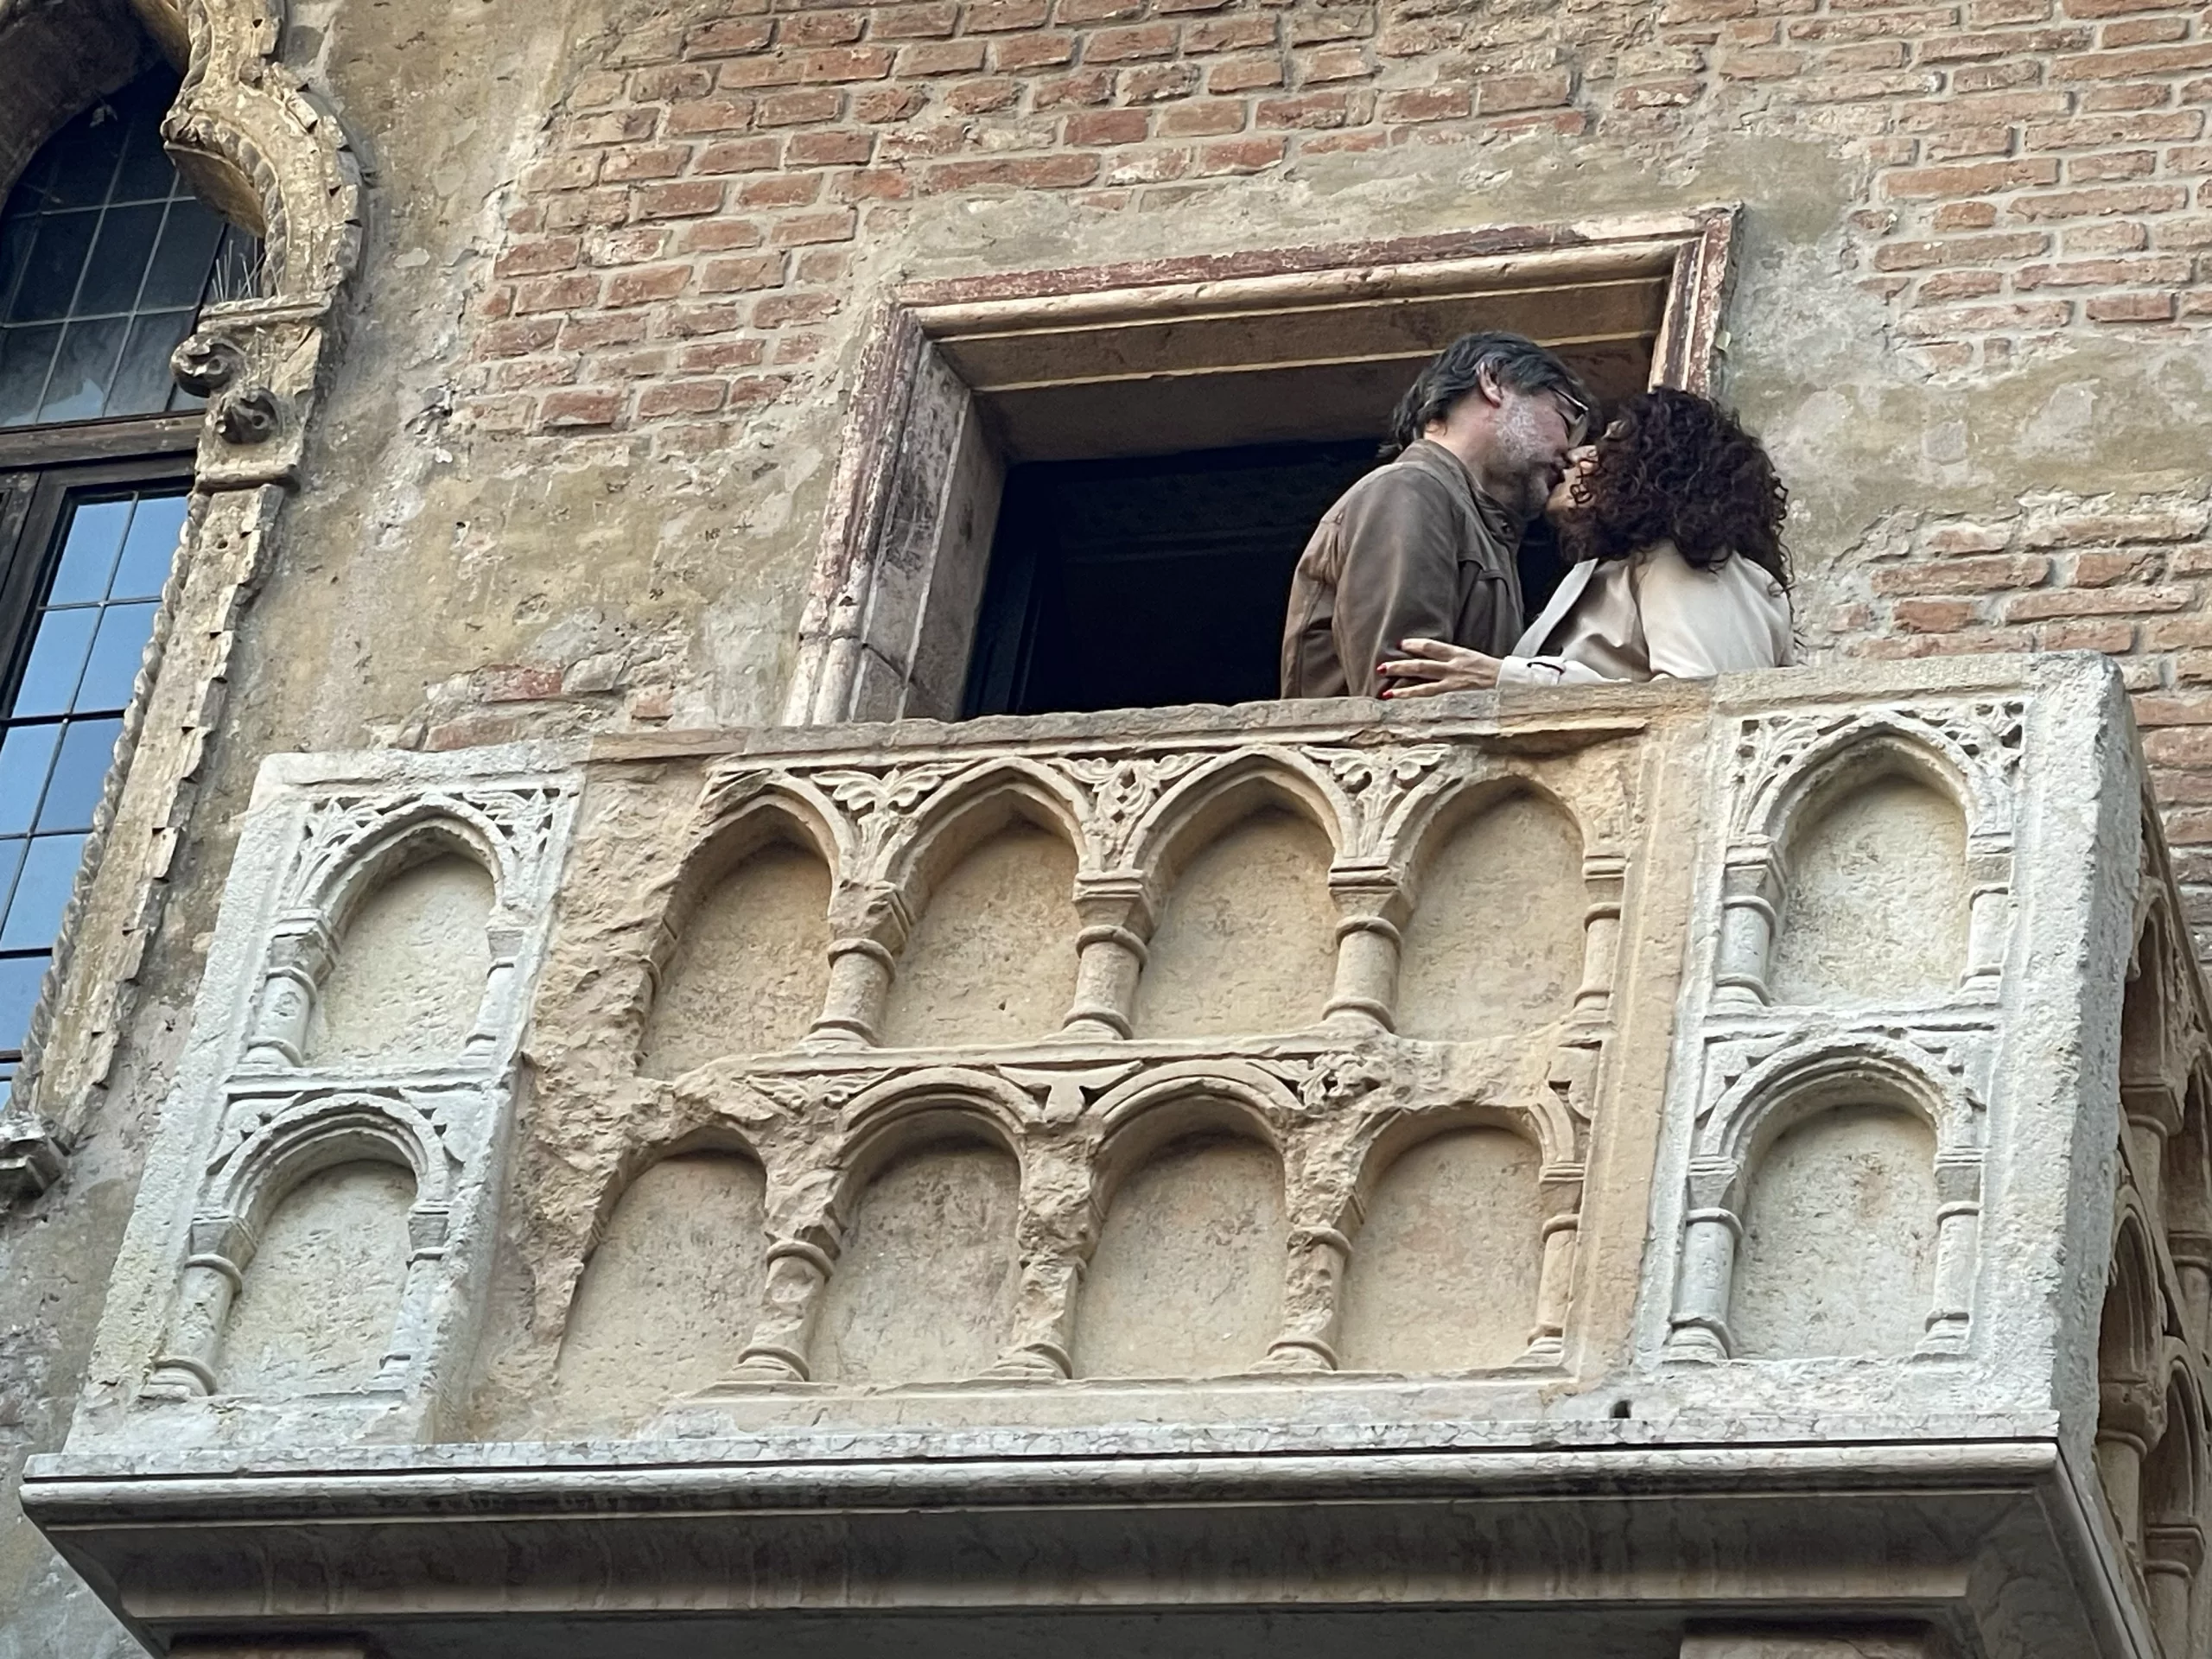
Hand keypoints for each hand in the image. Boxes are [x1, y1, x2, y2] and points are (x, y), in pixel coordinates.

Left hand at [1377, 637, 1502, 696]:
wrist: (1510, 682)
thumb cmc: (1493, 672)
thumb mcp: (1473, 659)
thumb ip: (1455, 660)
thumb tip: (1438, 661)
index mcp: (1459, 654)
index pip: (1432, 646)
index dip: (1415, 645)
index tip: (1401, 644)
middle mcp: (1454, 666)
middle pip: (1421, 664)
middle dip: (1400, 665)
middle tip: (1382, 666)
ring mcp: (1454, 682)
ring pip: (1424, 683)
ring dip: (1403, 687)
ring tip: (1386, 691)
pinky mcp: (1456, 696)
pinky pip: (1433, 698)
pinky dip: (1418, 701)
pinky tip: (1407, 705)